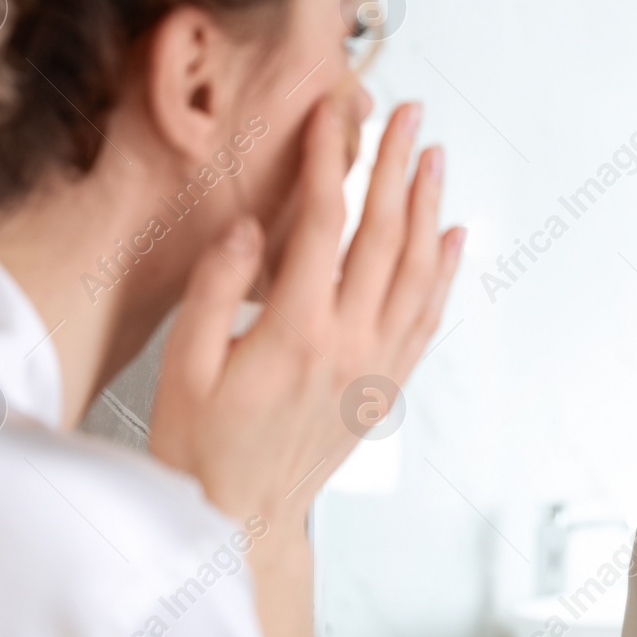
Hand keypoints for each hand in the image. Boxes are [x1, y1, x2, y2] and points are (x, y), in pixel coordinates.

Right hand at [148, 92, 465, 538]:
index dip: (328, 162)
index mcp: (296, 332)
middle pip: (384, 236)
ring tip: (435, 157)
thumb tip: (247, 228)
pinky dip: (446, 273)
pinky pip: (428, 317)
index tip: (331, 115)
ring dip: (430, 208)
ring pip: (418, 272)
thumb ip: (215, 290)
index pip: (321, 224)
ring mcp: (377, 366)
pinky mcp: (387, 386)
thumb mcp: (183, 367)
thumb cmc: (201, 447)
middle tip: (410, 116)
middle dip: (397, 167)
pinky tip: (453, 237)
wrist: (241, 520)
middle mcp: (350, 344)